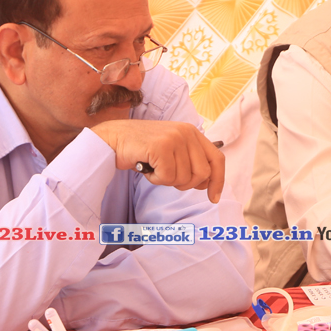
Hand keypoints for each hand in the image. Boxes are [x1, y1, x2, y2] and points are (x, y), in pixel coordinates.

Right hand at [91, 120, 225, 202]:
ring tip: (154, 167)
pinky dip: (155, 179)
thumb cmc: (142, 150)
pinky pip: (167, 177)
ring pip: (184, 178)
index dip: (218, 181)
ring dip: (166, 180)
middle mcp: (187, 132)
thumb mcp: (172, 152)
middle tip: (167, 176)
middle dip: (185, 183)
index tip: (213, 198)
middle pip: (202, 173)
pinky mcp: (161, 146)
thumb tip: (206, 184)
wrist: (113, 139)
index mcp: (192, 133)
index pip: (217, 159)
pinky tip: (146, 167)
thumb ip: (190, 162)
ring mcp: (175, 138)